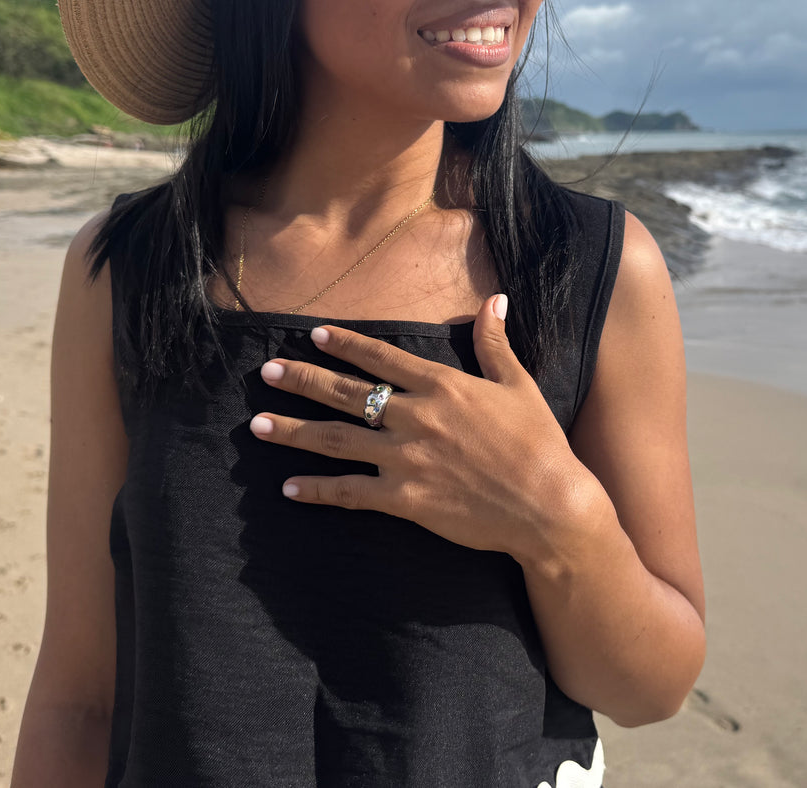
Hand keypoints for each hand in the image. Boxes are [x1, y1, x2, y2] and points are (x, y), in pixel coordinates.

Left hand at [251, 294, 598, 565]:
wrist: (549, 506)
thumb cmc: (539, 445)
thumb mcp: (519, 386)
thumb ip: (495, 344)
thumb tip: (495, 300)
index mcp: (443, 386)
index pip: (381, 358)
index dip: (345, 345)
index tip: (314, 334)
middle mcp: (417, 417)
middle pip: (347, 393)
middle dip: (302, 380)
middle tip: (267, 372)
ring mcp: (407, 458)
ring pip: (337, 440)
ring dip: (294, 431)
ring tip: (257, 424)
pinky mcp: (405, 499)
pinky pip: (351, 492)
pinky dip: (318, 490)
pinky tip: (289, 488)